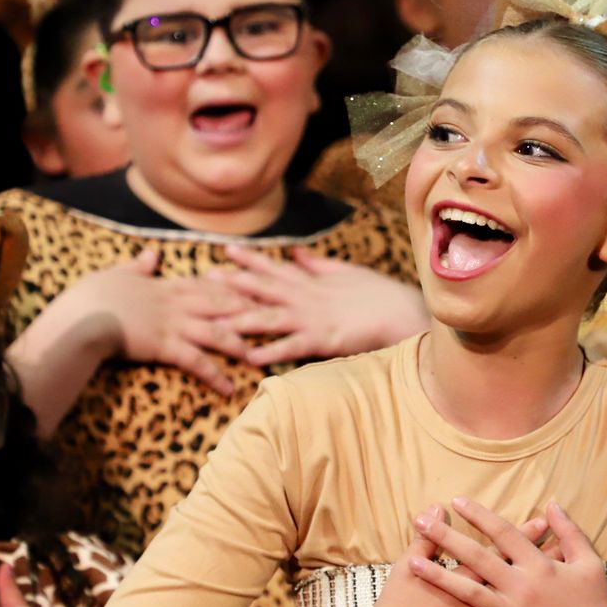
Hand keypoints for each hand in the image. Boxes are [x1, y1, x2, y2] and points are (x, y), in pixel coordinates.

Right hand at [64, 249, 252, 394]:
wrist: (79, 318)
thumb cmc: (89, 298)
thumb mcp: (115, 274)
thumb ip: (138, 267)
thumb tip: (152, 255)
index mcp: (163, 286)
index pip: (205, 284)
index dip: (230, 288)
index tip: (251, 291)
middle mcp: (174, 303)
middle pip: (221, 304)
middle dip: (249, 313)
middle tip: (273, 320)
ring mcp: (173, 325)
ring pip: (217, 332)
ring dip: (240, 346)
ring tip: (261, 359)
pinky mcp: (165, 347)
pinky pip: (197, 362)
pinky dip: (215, 376)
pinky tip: (230, 389)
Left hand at [220, 245, 428, 364]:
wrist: (404, 314)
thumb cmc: (379, 296)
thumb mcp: (345, 274)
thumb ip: (317, 266)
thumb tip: (296, 255)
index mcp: (311, 282)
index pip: (273, 268)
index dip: (248, 260)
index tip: (223, 251)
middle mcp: (306, 297)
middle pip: (263, 288)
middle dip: (232, 284)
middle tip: (202, 280)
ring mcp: (312, 317)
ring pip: (270, 316)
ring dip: (241, 318)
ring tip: (215, 322)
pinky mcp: (323, 338)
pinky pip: (292, 346)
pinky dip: (270, 350)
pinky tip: (250, 356)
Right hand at [358, 510, 552, 606]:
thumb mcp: (405, 569)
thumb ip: (426, 540)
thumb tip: (435, 510)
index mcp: (465, 579)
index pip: (501, 551)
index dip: (523, 536)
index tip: (543, 521)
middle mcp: (482, 603)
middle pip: (519, 577)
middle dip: (543, 559)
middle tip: (564, 545)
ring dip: (544, 596)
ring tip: (563, 581)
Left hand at [411, 499, 606, 606]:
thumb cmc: (595, 605)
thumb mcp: (589, 563)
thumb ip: (569, 532)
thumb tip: (552, 504)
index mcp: (540, 566)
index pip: (503, 533)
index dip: (479, 515)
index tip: (456, 501)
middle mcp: (522, 587)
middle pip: (477, 557)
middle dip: (446, 538)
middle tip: (420, 522)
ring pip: (468, 592)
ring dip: (438, 578)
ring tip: (413, 564)